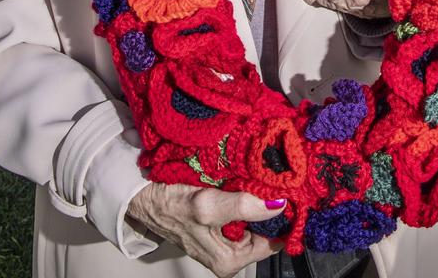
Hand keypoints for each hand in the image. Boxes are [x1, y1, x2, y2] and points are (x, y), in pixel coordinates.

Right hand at [128, 183, 284, 277]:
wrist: (146, 195)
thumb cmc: (171, 204)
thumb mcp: (208, 206)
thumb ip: (243, 206)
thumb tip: (278, 204)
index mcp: (230, 261)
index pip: (273, 241)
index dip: (283, 216)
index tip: (291, 190)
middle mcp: (230, 254)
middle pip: (267, 228)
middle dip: (272, 205)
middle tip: (275, 178)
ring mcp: (226, 238)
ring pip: (257, 216)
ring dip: (260, 197)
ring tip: (261, 176)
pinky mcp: (221, 222)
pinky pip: (245, 209)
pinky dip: (249, 194)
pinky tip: (248, 179)